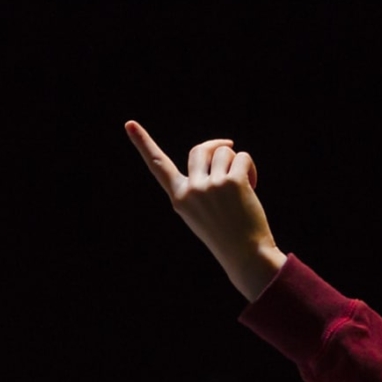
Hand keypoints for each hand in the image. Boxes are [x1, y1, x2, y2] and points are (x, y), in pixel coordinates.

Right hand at [124, 120, 286, 300]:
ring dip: (235, 162)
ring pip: (223, 152)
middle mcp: (192, 190)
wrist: (247, 257)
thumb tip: (216, 150)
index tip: (129, 124)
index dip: (144, 144)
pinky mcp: (233, 182)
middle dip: (216, 149)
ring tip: (244, 184)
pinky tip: (252, 186)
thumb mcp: (202, 212)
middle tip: (230, 153)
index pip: (159, 167)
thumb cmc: (227, 236)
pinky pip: (242, 157)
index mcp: (179, 199)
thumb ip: (200, 185)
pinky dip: (250, 168)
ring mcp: (212, 186)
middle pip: (199, 150)